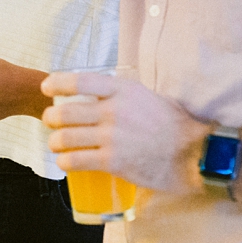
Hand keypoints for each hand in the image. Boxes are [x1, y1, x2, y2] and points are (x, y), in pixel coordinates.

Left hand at [41, 71, 209, 193]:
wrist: (194, 153)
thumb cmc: (174, 124)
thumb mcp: (147, 97)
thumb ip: (122, 95)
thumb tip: (99, 96)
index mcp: (123, 90)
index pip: (80, 81)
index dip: (58, 83)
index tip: (46, 87)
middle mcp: (114, 111)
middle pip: (66, 111)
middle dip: (51, 117)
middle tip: (50, 120)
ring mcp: (112, 137)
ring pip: (66, 137)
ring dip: (54, 141)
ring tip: (55, 144)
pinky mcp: (113, 161)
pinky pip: (76, 160)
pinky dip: (64, 161)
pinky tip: (65, 161)